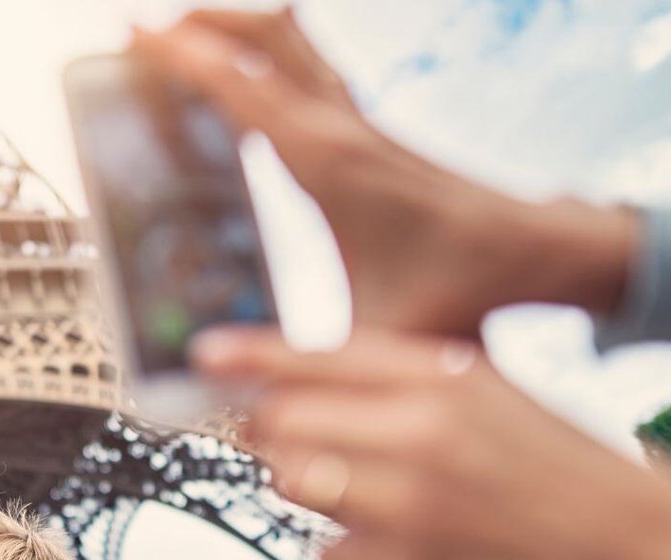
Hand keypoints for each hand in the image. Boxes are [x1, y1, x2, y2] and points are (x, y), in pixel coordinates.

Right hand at [133, 10, 636, 334]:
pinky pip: (312, 72)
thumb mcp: (380, 338)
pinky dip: (271, 59)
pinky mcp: (374, 132)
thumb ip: (310, 373)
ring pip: (294, 41)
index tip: (133, 33)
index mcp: (330, 164)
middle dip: (204, 20)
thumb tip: (242, 410)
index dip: (182, 57)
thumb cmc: (465, 289)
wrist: (537, 251)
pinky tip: (252, 85)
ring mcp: (362, 122)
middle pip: (268, 35)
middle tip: (146, 31)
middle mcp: (344, 128)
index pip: (244, 89)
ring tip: (186, 39)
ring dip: (239, 29)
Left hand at [194, 326, 670, 559]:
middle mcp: (420, 432)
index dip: (249, 354)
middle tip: (274, 441)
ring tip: (341, 493)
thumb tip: (314, 388)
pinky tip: (377, 547)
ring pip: (294, 485)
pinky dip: (334, 549)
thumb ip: (412, 386)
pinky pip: (323, 552)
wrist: (651, 559)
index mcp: (446, 377)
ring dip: (298, 490)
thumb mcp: (500, 397)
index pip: (318, 355)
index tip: (200, 356)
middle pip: (285, 421)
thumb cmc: (569, 472)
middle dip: (270, 432)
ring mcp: (411, 505)